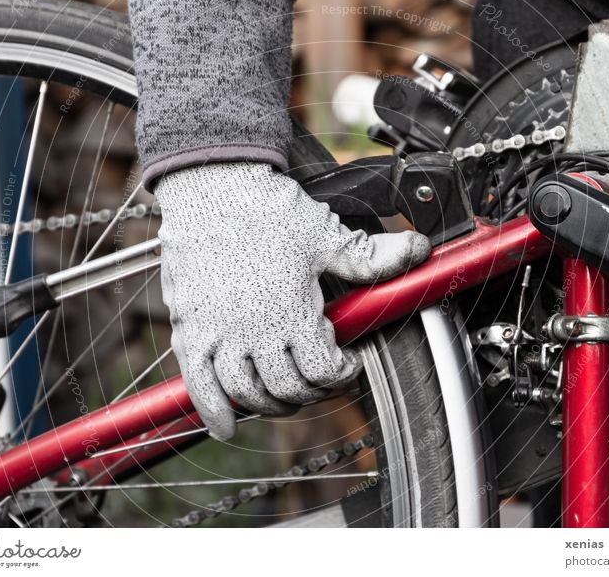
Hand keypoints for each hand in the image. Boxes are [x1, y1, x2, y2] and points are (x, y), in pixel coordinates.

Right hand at [156, 162, 430, 439]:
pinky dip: (212, 411)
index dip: (341, 375)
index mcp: (293, 313)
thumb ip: (370, 256)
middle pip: (288, 390)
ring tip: (282, 395)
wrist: (213, 184)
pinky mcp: (190, 330)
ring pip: (248, 394)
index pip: (323, 372)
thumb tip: (417, 251)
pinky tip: (225, 425)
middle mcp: (255, 332)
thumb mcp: (326, 234)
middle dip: (311, 391)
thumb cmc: (267, 208)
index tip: (345, 364)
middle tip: (317, 379)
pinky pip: (197, 384)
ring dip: (270, 404)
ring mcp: (219, 334)